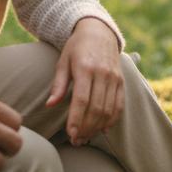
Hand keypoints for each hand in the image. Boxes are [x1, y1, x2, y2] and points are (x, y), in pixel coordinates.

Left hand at [46, 17, 123, 145]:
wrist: (99, 31)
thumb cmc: (76, 48)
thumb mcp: (63, 61)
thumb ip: (58, 84)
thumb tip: (49, 104)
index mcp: (85, 68)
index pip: (82, 100)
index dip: (76, 119)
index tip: (71, 134)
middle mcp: (102, 73)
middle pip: (96, 108)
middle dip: (86, 128)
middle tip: (76, 141)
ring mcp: (114, 78)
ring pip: (108, 110)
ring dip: (97, 127)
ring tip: (86, 137)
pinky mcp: (122, 81)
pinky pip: (119, 105)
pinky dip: (112, 120)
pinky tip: (102, 130)